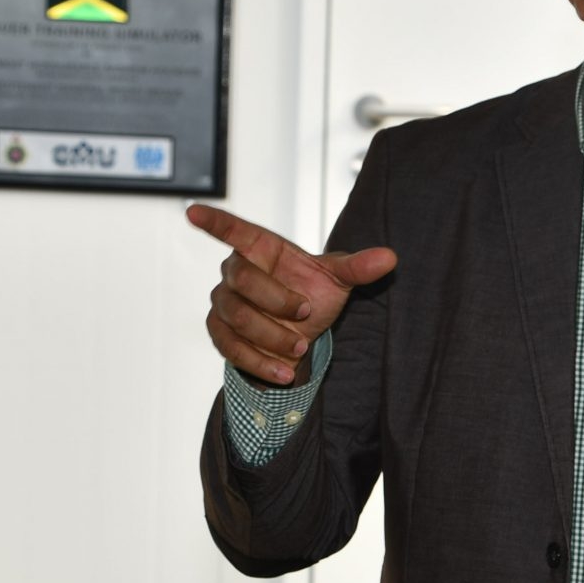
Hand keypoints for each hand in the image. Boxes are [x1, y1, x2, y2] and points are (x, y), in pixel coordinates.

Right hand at [186, 203, 397, 385]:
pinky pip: (231, 348)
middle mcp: (235, 271)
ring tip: (301, 347)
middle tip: (305, 314)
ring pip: (237, 318)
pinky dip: (259, 362)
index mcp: (260, 249)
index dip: (214, 221)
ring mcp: (223, 302)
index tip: (192, 210)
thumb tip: (391, 257)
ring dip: (272, 336)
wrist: (302, 337)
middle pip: (241, 280)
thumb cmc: (313, 296)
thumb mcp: (338, 281)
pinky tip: (284, 372)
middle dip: (276, 301)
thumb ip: (358, 267)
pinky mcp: (219, 332)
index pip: (233, 230)